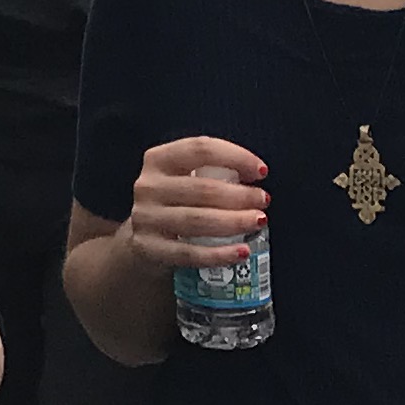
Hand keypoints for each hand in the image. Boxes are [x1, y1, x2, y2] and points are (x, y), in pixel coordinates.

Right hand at [121, 137, 269, 273]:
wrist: (141, 240)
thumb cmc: (176, 203)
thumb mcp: (184, 178)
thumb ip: (211, 173)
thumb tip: (255, 176)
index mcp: (158, 160)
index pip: (200, 149)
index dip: (235, 157)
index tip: (262, 171)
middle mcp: (148, 186)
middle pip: (202, 188)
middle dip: (240, 195)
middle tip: (263, 201)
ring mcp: (146, 219)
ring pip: (197, 220)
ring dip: (234, 221)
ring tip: (258, 221)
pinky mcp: (149, 249)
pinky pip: (189, 253)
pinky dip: (219, 254)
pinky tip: (242, 252)